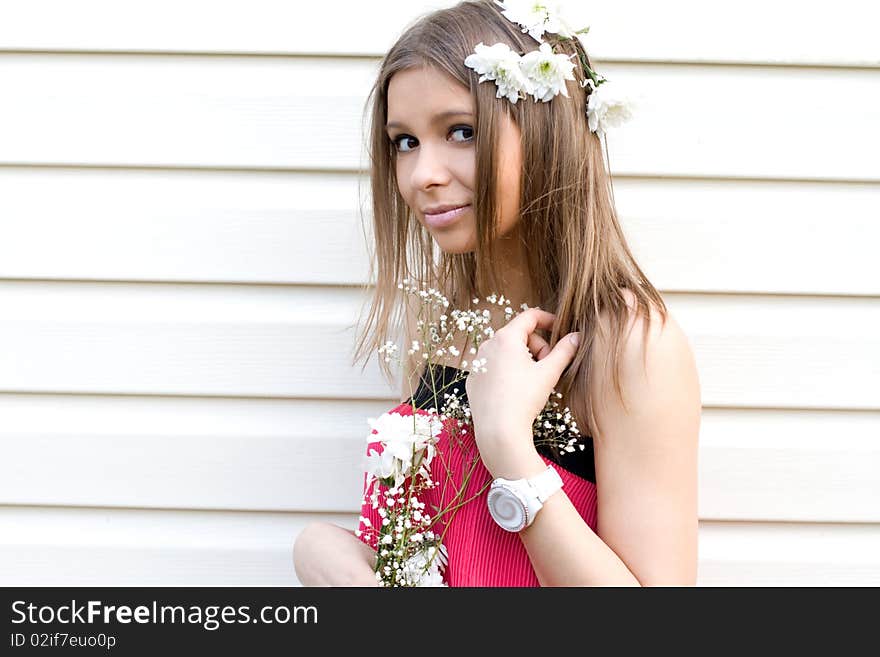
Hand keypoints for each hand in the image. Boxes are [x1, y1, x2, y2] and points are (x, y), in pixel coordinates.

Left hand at [465, 308, 580, 476]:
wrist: (498, 431)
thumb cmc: (524, 399)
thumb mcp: (549, 373)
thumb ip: (565, 351)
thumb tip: (577, 336)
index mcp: (506, 338)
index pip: (529, 316)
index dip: (548, 319)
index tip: (559, 328)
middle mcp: (487, 345)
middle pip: (519, 335)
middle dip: (537, 346)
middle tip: (547, 366)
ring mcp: (477, 363)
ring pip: (505, 351)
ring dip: (522, 359)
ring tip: (532, 380)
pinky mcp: (473, 380)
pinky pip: (493, 367)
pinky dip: (506, 372)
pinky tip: (515, 390)